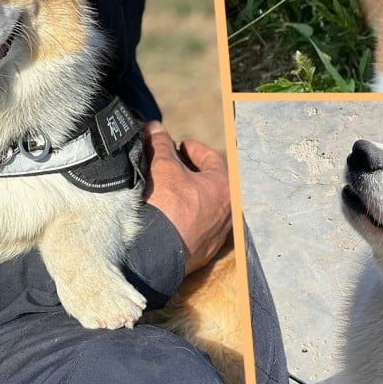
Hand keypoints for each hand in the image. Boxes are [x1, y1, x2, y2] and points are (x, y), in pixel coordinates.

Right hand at [142, 121, 231, 274]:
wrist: (156, 254)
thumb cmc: (167, 208)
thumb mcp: (163, 168)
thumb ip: (160, 145)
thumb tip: (154, 129)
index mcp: (225, 188)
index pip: (213, 159)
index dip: (194, 149)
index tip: (180, 146)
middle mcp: (228, 213)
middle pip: (210, 184)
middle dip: (190, 172)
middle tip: (172, 165)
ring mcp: (216, 235)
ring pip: (204, 208)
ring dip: (188, 196)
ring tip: (166, 189)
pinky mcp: (202, 253)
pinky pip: (196, 228)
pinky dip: (184, 218)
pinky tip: (166, 215)